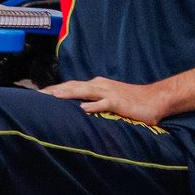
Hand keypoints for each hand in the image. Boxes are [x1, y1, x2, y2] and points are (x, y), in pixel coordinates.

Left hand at [44, 76, 170, 126]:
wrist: (155, 99)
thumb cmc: (133, 101)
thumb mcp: (110, 100)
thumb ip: (95, 102)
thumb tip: (79, 109)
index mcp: (97, 85)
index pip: (72, 86)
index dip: (56, 89)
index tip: (40, 94)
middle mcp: (100, 86)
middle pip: (74, 86)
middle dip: (56, 90)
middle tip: (39, 95)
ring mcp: (109, 93)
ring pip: (85, 91)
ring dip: (69, 93)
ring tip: (54, 96)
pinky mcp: (119, 102)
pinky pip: (104, 103)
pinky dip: (94, 105)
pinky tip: (84, 108)